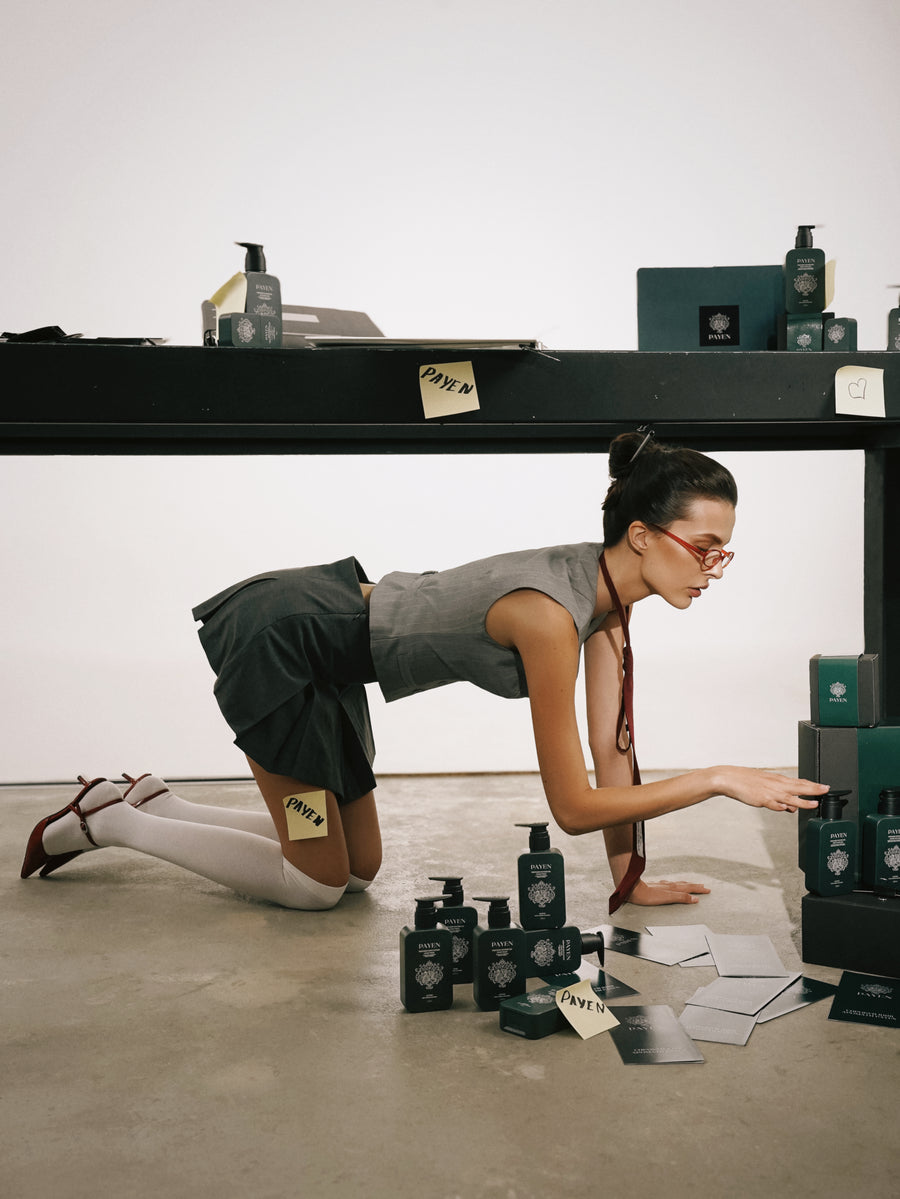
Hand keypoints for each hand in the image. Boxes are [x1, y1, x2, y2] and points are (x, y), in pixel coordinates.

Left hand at [625, 878, 710, 905]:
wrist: (632, 889)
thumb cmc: (647, 896)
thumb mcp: (667, 898)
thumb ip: (681, 897)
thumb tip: (694, 899)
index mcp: (672, 888)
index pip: (689, 888)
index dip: (698, 889)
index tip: (707, 890)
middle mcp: (668, 885)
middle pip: (684, 885)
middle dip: (694, 886)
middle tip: (703, 886)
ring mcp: (661, 885)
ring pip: (677, 884)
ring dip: (686, 884)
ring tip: (691, 884)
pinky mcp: (655, 886)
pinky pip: (669, 884)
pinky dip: (675, 885)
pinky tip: (671, 884)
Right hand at [711, 768, 828, 813]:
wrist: (729, 778)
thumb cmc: (746, 781)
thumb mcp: (765, 787)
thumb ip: (780, 798)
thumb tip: (792, 807)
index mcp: (778, 780)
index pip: (800, 782)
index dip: (813, 785)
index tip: (825, 787)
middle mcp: (776, 784)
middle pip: (799, 787)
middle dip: (814, 789)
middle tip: (826, 790)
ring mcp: (769, 792)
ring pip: (790, 796)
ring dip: (803, 800)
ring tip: (814, 803)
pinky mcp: (761, 799)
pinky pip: (774, 804)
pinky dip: (781, 806)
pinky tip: (788, 809)